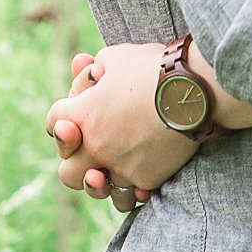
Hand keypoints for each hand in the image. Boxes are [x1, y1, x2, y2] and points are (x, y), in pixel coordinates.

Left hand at [47, 43, 197, 205]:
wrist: (197, 90)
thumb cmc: (157, 68)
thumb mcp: (120, 56)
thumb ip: (97, 67)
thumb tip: (89, 70)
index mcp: (83, 115)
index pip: (54, 120)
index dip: (65, 113)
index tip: (82, 106)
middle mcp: (96, 146)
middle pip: (67, 170)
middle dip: (75, 159)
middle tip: (92, 147)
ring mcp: (121, 166)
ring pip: (97, 190)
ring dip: (100, 181)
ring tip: (111, 170)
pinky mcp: (146, 179)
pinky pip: (131, 195)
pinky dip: (134, 187)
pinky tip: (140, 175)